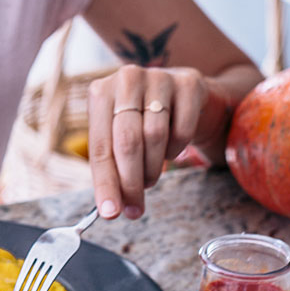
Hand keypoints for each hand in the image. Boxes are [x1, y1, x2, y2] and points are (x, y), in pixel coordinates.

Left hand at [87, 63, 209, 219]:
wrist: (178, 92)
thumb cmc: (140, 119)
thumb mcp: (118, 135)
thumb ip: (112, 167)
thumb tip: (113, 208)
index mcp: (101, 92)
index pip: (100, 146)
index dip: (106, 183)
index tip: (111, 213)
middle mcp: (127, 79)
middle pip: (128, 142)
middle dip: (132, 182)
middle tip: (135, 207)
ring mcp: (159, 77)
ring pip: (155, 137)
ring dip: (154, 167)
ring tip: (151, 177)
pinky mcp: (189, 83)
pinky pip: (183, 130)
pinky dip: (177, 149)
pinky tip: (170, 151)